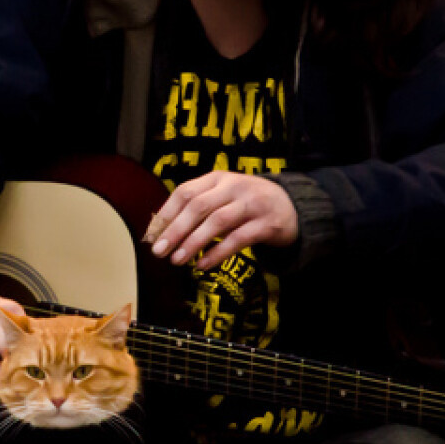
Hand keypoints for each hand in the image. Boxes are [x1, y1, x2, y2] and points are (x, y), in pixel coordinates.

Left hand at [142, 171, 298, 272]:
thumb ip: (198, 207)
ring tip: (177, 260)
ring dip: (193, 243)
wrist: (292, 206)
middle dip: (175, 230)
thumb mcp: (223, 196)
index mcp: (218, 178)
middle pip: (198, 206)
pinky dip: (217, 253)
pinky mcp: (267, 224)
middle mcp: (234, 186)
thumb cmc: (247, 204)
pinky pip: (238, 239)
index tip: (152, 235)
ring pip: (217, 222)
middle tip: (159, 251)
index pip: (185, 192)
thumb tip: (161, 231)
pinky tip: (203, 265)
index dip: (166, 214)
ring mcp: (252, 204)